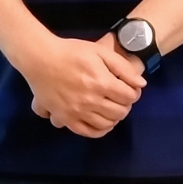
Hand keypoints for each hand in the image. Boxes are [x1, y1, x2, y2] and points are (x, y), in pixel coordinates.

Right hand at [22, 34, 146, 137]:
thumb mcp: (99, 51)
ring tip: (110, 107)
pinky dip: (100, 130)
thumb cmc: (71, 52)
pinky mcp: (66, 118)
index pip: (129, 97)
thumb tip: (141, 84)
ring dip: (114, 117)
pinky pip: (88, 132)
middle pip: (121, 112)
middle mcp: (91, 101)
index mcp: (101, 82)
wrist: (40, 58)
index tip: (129, 88)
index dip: (134, 92)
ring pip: (107, 124)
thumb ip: (123, 67)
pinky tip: (102, 122)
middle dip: (125, 105)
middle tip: (120, 97)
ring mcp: (78, 112)